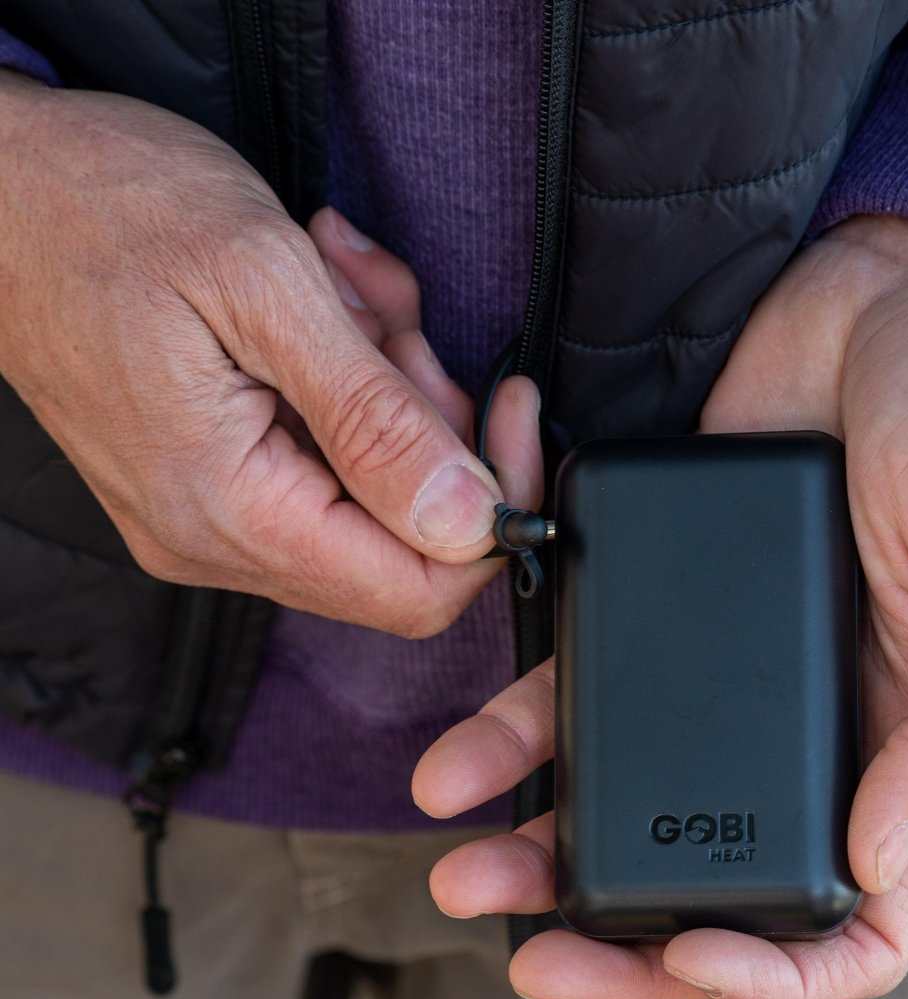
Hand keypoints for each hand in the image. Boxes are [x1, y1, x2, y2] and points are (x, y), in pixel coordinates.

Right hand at [0, 73, 540, 635]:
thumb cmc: (106, 211)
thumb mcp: (265, 287)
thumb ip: (374, 419)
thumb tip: (468, 521)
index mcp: (234, 511)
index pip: (421, 589)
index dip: (494, 510)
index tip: (511, 409)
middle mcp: (219, 542)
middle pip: (406, 541)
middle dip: (431, 424)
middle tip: (391, 326)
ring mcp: (212, 519)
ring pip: (371, 492)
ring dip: (387, 388)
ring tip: (337, 297)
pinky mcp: (214, 484)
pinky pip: (327, 462)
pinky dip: (348, 388)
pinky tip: (317, 315)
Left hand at [412, 215, 907, 998]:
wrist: (898, 292)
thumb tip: (875, 860)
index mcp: (906, 750)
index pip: (853, 923)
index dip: (778, 974)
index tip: (690, 961)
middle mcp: (804, 735)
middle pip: (706, 882)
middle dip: (621, 939)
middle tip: (534, 956)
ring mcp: (720, 678)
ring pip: (620, 801)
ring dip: (540, 847)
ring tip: (461, 865)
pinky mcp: (656, 602)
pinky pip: (575, 684)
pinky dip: (514, 728)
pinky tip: (456, 757)